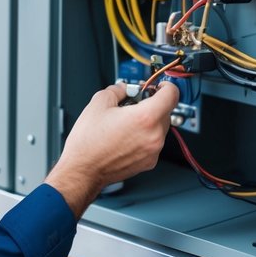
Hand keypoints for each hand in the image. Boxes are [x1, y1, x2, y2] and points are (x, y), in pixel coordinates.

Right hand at [44, 82, 179, 218]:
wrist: (83, 170)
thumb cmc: (89, 142)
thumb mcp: (99, 103)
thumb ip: (118, 89)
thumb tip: (125, 88)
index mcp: (145, 117)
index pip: (171, 95)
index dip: (166, 86)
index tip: (160, 86)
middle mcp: (154, 136)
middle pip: (166, 111)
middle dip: (151, 104)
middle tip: (132, 104)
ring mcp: (153, 151)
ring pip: (160, 127)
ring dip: (148, 121)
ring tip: (125, 122)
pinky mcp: (149, 162)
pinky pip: (153, 142)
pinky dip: (144, 136)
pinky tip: (125, 136)